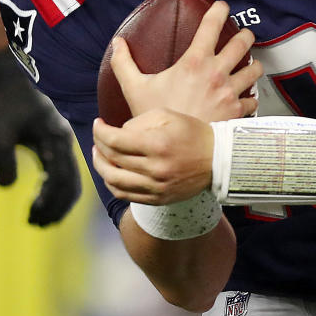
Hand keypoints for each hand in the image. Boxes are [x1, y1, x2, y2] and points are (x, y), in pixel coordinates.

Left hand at [0, 51, 80, 225]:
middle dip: (56, 207)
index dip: (49, 201)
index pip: (60, 178)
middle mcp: (64, 141)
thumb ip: (2, 159)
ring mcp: (61, 143)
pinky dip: (53, 190)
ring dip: (56, 202)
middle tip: (36, 225)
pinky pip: (61, 172)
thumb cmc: (2, 103)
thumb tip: (8, 188)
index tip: (32, 215)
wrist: (7, 78)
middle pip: (71, 183)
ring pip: (69, 180)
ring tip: (37, 220)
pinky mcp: (53, 143)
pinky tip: (37, 200)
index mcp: (55, 138)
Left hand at [92, 110, 215, 204]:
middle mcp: (155, 169)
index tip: (98, 123)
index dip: (100, 131)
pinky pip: (125, 195)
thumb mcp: (168, 115)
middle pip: (112, 160)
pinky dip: (112, 183)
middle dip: (98, 146)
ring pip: (114, 181)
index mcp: (157, 145)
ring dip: (101, 167)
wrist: (218, 161)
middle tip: (97, 137)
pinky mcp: (158, 199)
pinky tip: (111, 172)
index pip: (115, 140)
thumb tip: (119, 132)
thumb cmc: (193, 134)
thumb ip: (139, 121)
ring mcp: (156, 188)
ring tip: (99, 155)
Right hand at [110, 0, 260, 122]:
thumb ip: (124, 64)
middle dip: (245, 36)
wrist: (177, 150)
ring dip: (253, 64)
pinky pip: (253, 99)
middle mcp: (217, 73)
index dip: (219, 10)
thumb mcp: (135, 89)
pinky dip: (251, 96)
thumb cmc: (157, 119)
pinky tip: (247, 96)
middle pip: (242, 42)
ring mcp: (230, 92)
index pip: (212, 25)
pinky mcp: (237, 111)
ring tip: (251, 64)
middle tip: (243, 35)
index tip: (222, 6)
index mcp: (194, 62)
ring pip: (254, 69)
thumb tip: (117, 43)